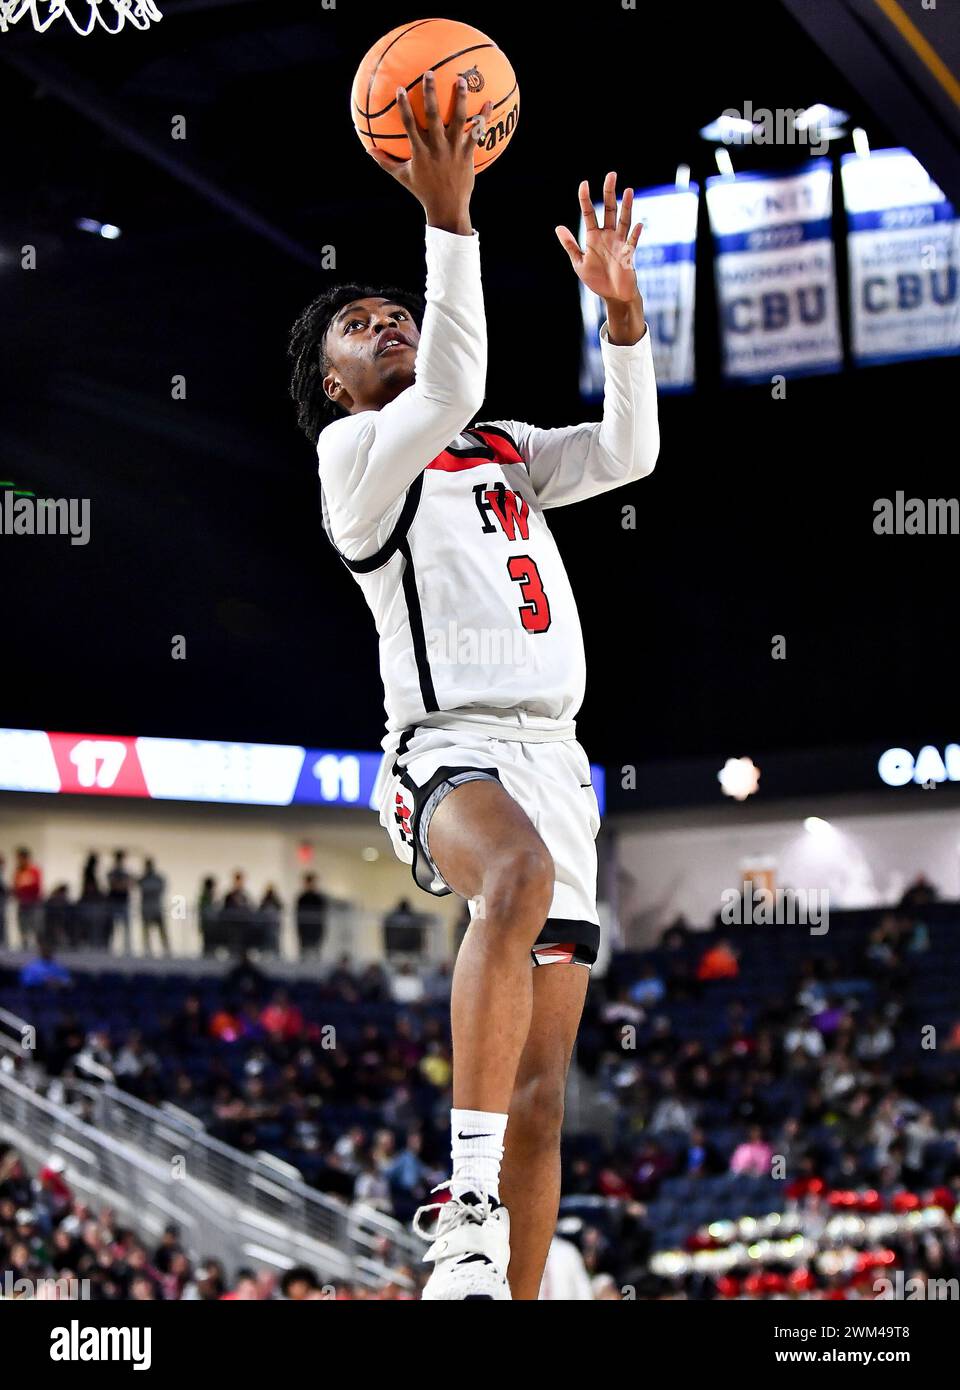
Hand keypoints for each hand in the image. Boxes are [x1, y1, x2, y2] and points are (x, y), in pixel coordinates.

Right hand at [366, 72, 492, 235]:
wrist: (446, 208)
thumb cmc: (423, 191)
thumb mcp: (402, 176)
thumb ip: (385, 162)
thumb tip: (369, 150)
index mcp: (419, 151)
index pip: (409, 124)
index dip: (404, 106)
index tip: (400, 88)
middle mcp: (436, 147)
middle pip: (433, 115)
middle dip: (430, 93)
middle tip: (430, 73)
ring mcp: (453, 150)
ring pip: (458, 120)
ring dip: (459, 99)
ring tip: (460, 80)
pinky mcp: (467, 155)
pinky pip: (477, 134)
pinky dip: (483, 118)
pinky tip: (489, 102)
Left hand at [556, 172, 646, 342]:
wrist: (613, 296)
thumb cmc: (597, 280)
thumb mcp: (579, 263)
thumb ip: (570, 245)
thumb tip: (558, 227)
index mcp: (593, 237)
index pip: (589, 213)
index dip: (586, 199)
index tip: (584, 183)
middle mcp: (608, 236)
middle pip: (609, 210)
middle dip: (609, 193)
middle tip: (611, 174)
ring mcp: (619, 243)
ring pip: (624, 220)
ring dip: (626, 206)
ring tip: (628, 190)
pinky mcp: (628, 255)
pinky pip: (632, 243)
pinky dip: (635, 235)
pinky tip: (637, 225)